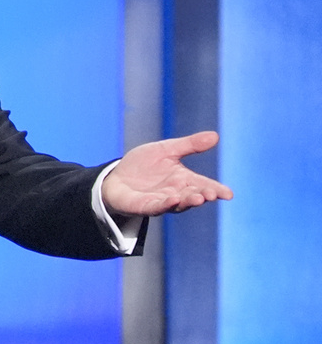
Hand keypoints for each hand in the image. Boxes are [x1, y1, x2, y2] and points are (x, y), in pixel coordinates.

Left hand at [102, 131, 232, 216]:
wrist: (116, 176)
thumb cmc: (142, 165)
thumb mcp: (166, 150)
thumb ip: (189, 145)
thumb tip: (215, 136)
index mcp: (183, 179)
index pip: (204, 185)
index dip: (216, 190)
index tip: (228, 194)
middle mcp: (176, 192)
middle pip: (194, 195)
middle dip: (204, 195)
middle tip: (211, 194)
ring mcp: (161, 201)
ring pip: (178, 204)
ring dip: (188, 201)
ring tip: (198, 197)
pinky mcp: (145, 206)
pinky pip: (157, 207)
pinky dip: (166, 204)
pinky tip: (173, 199)